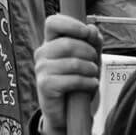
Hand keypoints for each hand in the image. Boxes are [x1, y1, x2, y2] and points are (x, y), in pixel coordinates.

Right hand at [34, 14, 101, 134]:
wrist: (67, 112)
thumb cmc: (77, 81)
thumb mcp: (89, 59)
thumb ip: (92, 42)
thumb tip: (91, 29)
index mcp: (51, 43)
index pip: (53, 22)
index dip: (71, 24)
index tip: (86, 33)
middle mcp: (42, 54)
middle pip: (68, 43)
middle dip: (89, 53)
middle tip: (94, 63)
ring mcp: (41, 69)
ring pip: (73, 62)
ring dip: (90, 70)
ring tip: (92, 76)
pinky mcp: (45, 85)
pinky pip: (72, 79)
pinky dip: (87, 82)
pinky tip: (90, 85)